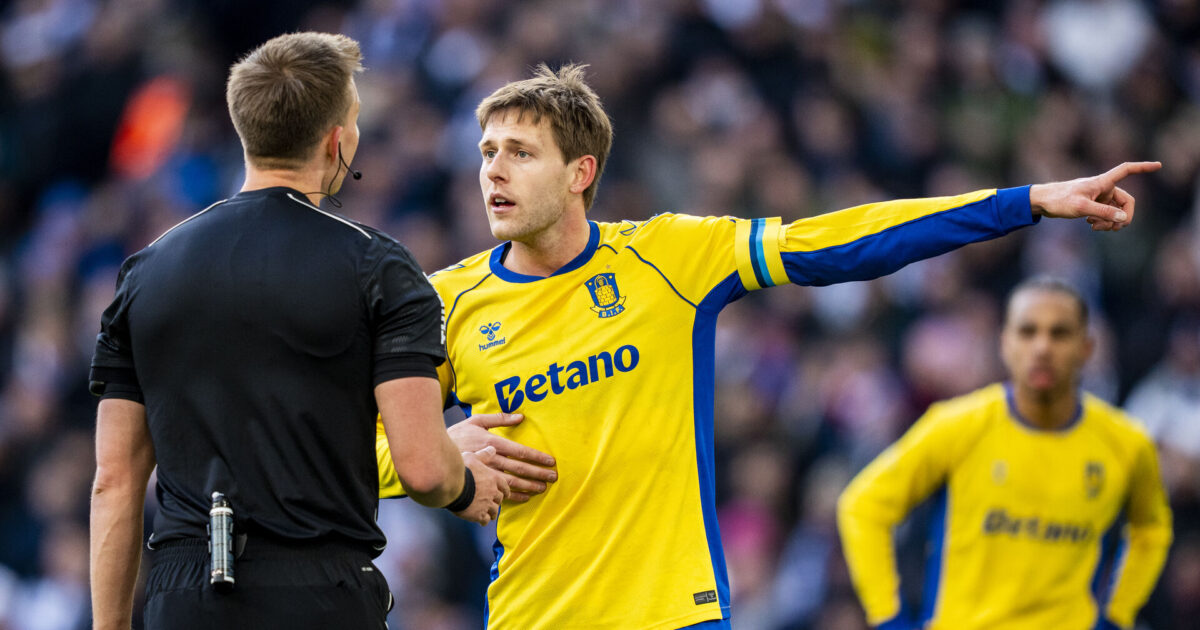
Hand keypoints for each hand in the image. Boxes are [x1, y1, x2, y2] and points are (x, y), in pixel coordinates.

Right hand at [448, 413, 556, 501]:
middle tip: (553, 477)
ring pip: (513, 483)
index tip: (550, 461)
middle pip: (520, 469)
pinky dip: (514, 497)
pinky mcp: (480, 486)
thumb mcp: (475, 421)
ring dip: (529, 486)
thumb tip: (520, 417)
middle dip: (538, 474)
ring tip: (542, 489)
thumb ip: (498, 419)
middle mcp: (492, 460)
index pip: (521, 452)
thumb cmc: (455, 436)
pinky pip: (500, 494)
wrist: (434, 456)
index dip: (537, 457)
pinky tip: (525, 498)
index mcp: (493, 443)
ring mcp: (486, 475)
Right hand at [453, 446, 510, 525]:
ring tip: (490, 515)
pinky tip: (481, 522)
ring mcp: (487, 504)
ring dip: (492, 513)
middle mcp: (492, 491)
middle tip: (495, 504)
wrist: (452, 484)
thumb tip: (492, 449)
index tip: (506, 494)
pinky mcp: (478, 514)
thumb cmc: (461, 469)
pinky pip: (485, 520)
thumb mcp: (473, 456)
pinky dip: (484, 521)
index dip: (505, 490)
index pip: (505, 485)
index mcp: (493, 478)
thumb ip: (484, 455)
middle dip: (498, 501)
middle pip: (500, 499)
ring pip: (494, 510)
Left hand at [1029, 161, 1160, 230]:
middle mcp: (1104, 188)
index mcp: (1102, 182)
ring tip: (1095, 227)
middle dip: (1123, 217)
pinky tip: (1090, 225)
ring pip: (1117, 211)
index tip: (1159, 165)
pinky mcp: (1094, 205)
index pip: (1126, 170)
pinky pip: (1108, 215)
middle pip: (1127, 202)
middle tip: (1113, 228)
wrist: (1042, 202)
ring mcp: (1100, 197)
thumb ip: (1103, 213)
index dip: (1143, 167)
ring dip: (1111, 222)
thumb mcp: (1082, 208)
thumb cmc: (1059, 200)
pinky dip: (1103, 222)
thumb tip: (1124, 217)